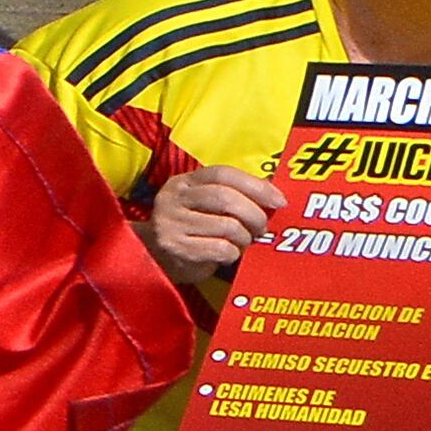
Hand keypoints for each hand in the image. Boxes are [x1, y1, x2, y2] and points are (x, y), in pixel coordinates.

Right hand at [141, 164, 282, 293]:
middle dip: (254, 214)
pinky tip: (226, 254)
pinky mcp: (176, 248)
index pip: (222, 174)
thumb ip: (230, 195)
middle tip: (262, 228)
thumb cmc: (189, 229)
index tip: (279, 201)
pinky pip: (221, 249)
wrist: (152, 257)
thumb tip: (273, 195)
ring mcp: (171, 223)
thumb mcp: (202, 204)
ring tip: (241, 242)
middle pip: (225, 198)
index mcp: (183, 182)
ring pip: (228, 226)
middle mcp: (173, 199)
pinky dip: (233, 253)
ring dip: (244, 238)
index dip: (255, 186)